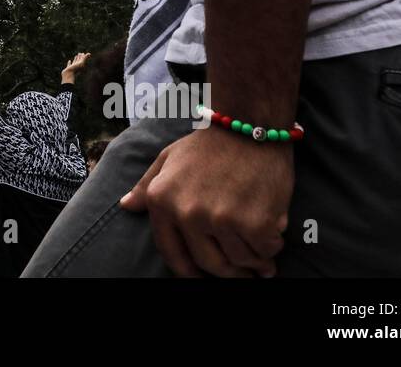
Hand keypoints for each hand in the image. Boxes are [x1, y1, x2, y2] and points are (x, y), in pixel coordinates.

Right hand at [61, 52, 90, 84]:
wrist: (69, 75)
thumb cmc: (75, 69)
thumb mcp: (81, 63)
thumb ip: (85, 58)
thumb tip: (89, 53)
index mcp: (81, 65)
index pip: (82, 60)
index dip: (83, 56)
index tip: (83, 53)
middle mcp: (77, 66)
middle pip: (79, 61)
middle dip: (80, 57)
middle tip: (79, 53)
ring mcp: (73, 68)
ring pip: (74, 63)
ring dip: (75, 59)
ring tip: (76, 56)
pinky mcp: (68, 68)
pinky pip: (69, 65)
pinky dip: (69, 62)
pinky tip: (69, 61)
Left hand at [120, 127, 292, 276]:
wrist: (248, 125)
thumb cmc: (208, 144)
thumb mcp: (168, 158)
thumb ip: (147, 186)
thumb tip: (126, 206)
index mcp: (162, 201)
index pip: (173, 255)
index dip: (189, 271)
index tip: (202, 276)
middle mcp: (187, 214)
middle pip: (209, 265)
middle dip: (228, 274)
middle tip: (242, 275)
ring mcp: (220, 220)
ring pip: (240, 262)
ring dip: (253, 264)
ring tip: (261, 262)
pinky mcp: (254, 223)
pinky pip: (264, 251)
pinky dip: (271, 250)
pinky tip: (273, 241)